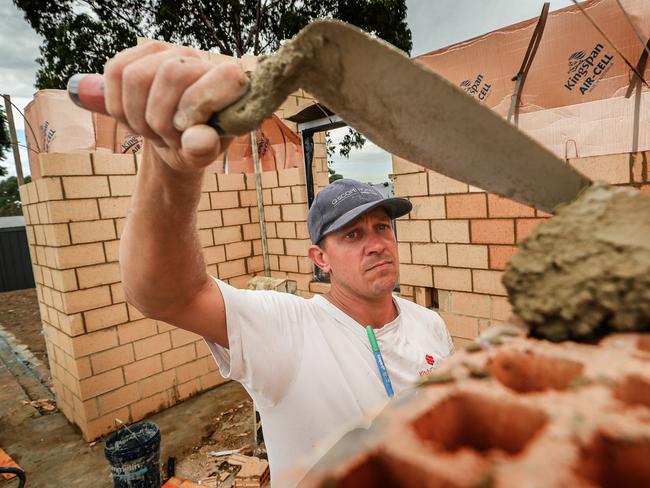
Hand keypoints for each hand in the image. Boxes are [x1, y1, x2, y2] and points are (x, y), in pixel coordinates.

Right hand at [103, 41, 248, 171]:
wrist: (171, 141)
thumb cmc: (194, 146)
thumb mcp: (202, 155)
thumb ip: (204, 149)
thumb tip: (199, 139)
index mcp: (229, 81)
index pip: (224, 75)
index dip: (199, 104)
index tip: (188, 130)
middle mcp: (198, 58)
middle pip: (171, 73)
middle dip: (160, 119)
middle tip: (167, 139)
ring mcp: (166, 52)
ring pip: (136, 76)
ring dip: (137, 117)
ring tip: (153, 132)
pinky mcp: (135, 54)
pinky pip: (114, 72)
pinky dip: (118, 107)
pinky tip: (135, 120)